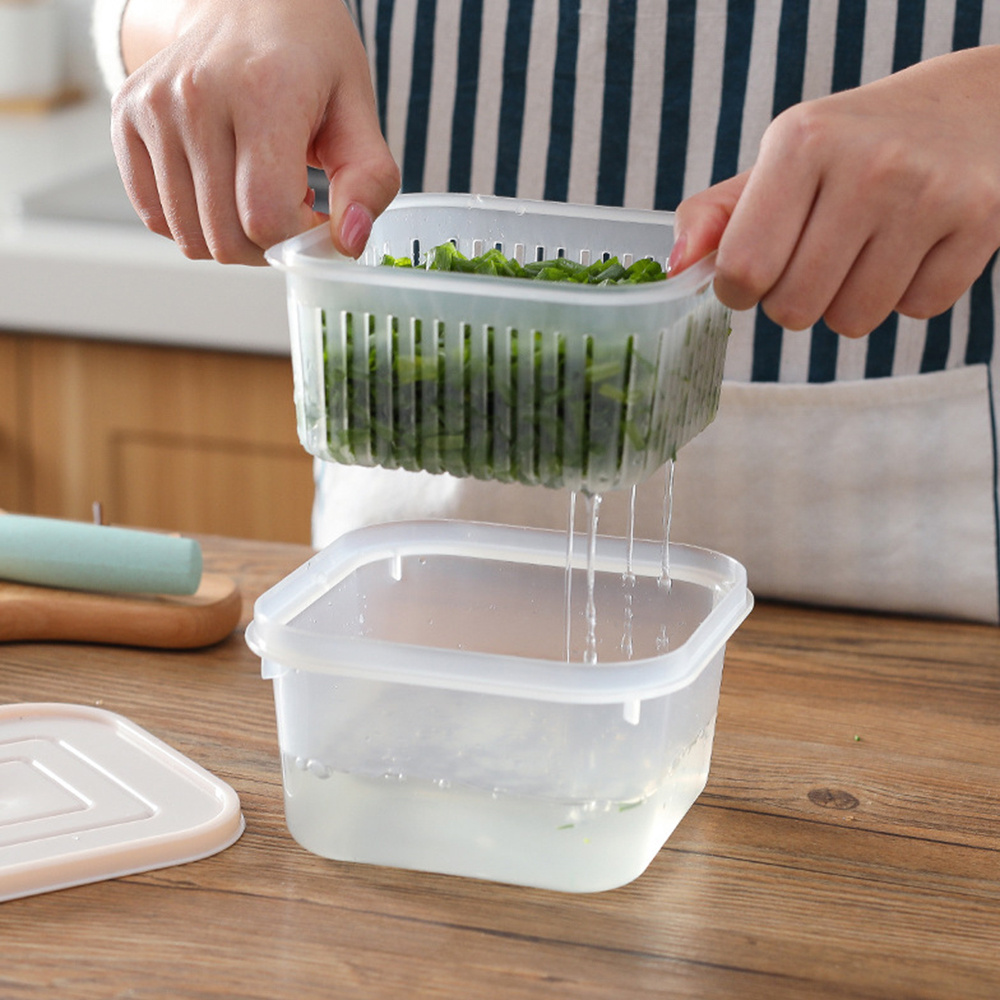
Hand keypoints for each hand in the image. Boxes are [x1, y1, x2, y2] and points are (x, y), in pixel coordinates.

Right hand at [110, 0, 399, 263]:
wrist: (248, 0)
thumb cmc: (310, 58)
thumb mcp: (360, 111)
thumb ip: (369, 182)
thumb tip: (348, 244)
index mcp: (262, 91)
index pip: (267, 216)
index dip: (299, 239)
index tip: (317, 216)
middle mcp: (196, 96)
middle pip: (226, 237)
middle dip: (269, 247)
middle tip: (290, 210)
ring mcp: (153, 107)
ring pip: (190, 237)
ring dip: (233, 237)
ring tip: (257, 192)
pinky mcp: (126, 118)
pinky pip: (156, 218)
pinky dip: (194, 222)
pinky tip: (223, 188)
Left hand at [670, 46, 999, 336]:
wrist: (977, 105)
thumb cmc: (856, 145)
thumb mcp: (783, 160)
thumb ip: (717, 216)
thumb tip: (673, 267)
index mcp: (802, 141)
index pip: (742, 269)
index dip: (739, 289)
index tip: (754, 274)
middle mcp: (867, 163)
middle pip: (793, 308)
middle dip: (793, 300)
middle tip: (816, 258)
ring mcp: (930, 193)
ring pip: (851, 320)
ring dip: (848, 303)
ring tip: (866, 251)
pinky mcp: (982, 221)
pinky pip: (916, 310)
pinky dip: (908, 294)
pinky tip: (914, 248)